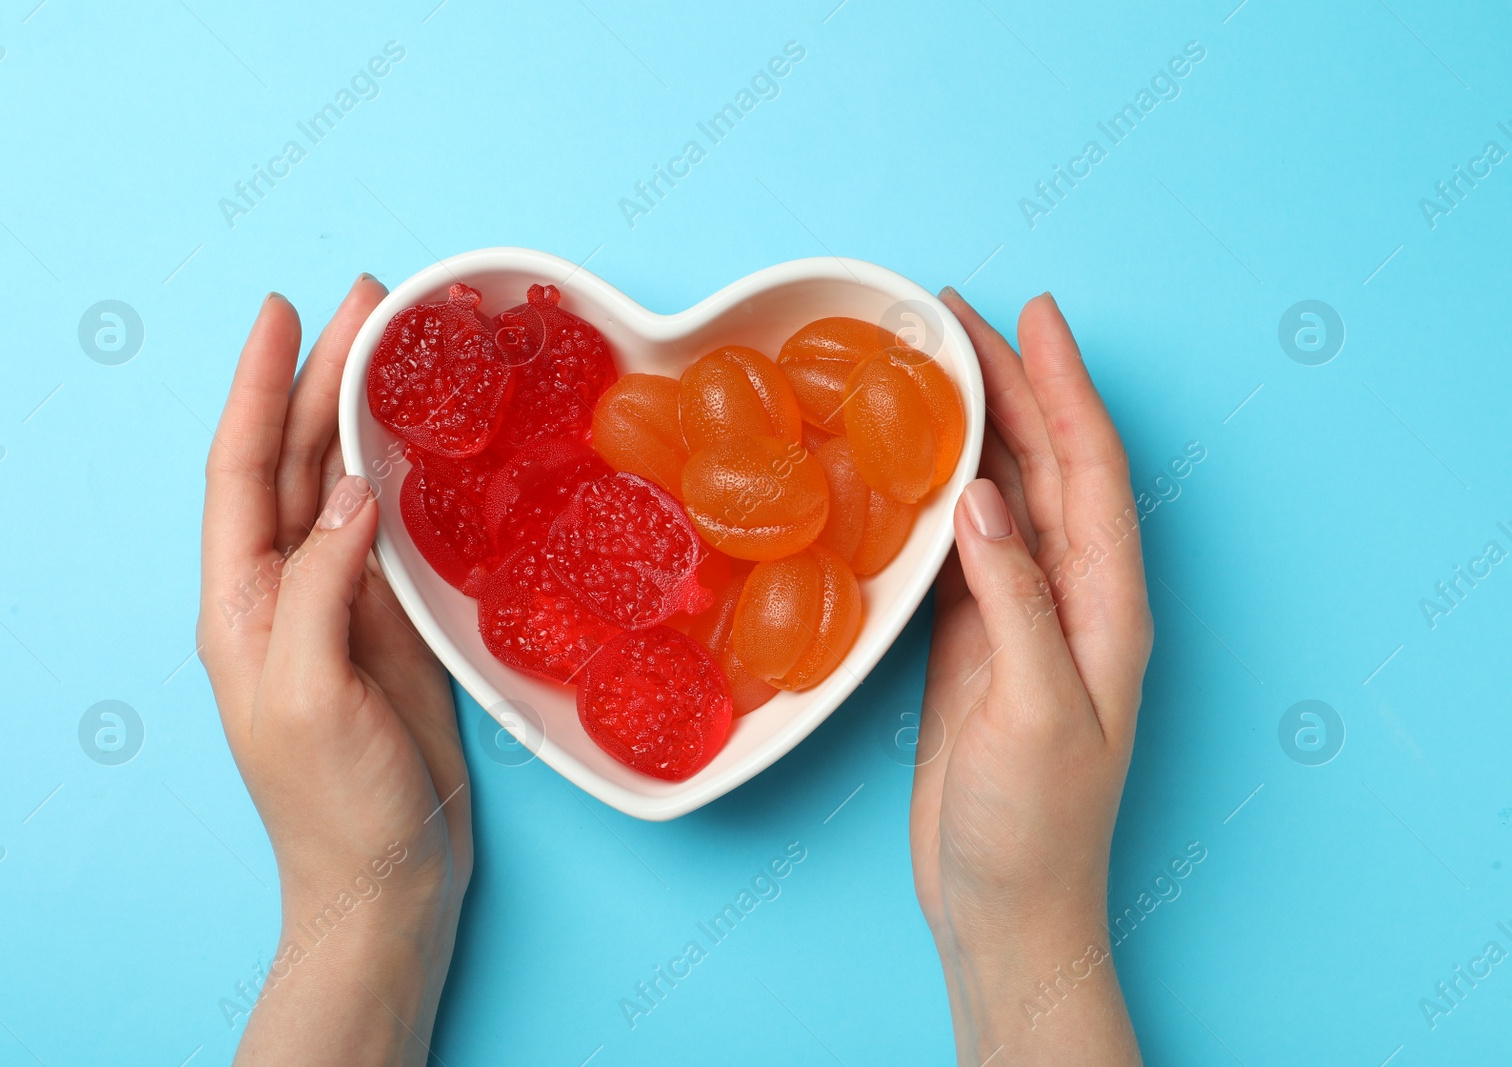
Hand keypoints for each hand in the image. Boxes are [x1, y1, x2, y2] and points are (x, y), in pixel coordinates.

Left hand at [198, 277, 471, 1066]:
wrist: (386, 875)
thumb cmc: (333, 802)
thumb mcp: (308, 695)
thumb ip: (319, 588)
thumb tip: (355, 492)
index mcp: (242, 602)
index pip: (243, 470)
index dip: (259, 387)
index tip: (281, 312)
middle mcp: (285, 587)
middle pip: (299, 460)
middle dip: (322, 376)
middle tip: (368, 301)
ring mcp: (342, 600)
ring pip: (347, 483)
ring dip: (366, 412)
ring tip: (398, 344)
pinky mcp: (393, 620)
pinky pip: (396, 526)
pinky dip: (411, 472)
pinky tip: (433, 439)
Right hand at [912, 289, 1151, 1064]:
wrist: (1003, 903)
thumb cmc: (1033, 826)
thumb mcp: (1034, 710)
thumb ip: (1012, 599)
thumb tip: (978, 498)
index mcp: (1106, 605)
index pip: (1089, 469)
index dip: (1064, 386)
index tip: (1033, 313)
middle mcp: (1071, 596)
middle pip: (1044, 465)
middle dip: (1012, 383)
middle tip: (955, 315)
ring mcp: (1020, 615)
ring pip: (1001, 495)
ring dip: (973, 427)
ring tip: (929, 366)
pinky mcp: (974, 641)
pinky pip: (958, 544)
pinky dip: (936, 492)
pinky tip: (909, 464)